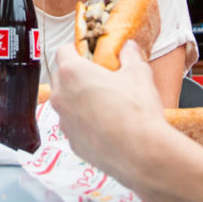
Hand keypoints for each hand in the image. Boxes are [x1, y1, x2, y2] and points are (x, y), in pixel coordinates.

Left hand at [51, 40, 163, 181]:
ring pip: (66, 102)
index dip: (77, 49)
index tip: (89, 53)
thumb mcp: (138, 73)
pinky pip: (74, 125)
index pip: (63, 50)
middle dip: (77, 74)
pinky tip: (105, 124)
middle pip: (61, 77)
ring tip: (105, 102)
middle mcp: (61, 96)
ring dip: (79, 99)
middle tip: (99, 76)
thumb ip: (130, 56)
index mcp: (72, 73)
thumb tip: (129, 48)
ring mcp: (64, 121)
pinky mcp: (72, 142)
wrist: (140, 153)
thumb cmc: (136, 112)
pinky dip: (84, 122)